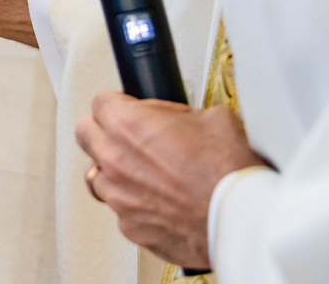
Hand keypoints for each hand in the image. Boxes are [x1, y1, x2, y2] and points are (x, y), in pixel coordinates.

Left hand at [75, 91, 265, 268]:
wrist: (243, 221)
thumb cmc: (230, 173)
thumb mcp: (211, 118)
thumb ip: (177, 115)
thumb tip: (174, 119)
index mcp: (127, 125)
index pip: (100, 102)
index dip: (117, 103)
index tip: (127, 108)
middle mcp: (114, 160)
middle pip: (85, 134)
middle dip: (103, 131)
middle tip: (126, 134)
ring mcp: (118, 196)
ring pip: (96, 174)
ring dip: (113, 170)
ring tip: (143, 171)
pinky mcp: (130, 227)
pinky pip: (119, 208)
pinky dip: (132, 203)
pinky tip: (157, 200)